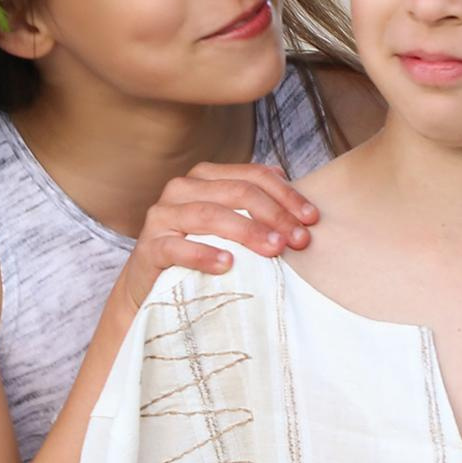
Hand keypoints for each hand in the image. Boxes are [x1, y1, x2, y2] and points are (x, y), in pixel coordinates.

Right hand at [113, 163, 319, 309]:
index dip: (286, 194)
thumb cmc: (197, 251)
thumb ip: (253, 204)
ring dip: (247, 231)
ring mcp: (162, 216)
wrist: (150, 287)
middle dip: (274, 214)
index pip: (253, 176)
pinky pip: (177, 248)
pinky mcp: (149, 247)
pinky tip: (228, 264)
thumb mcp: (228, 224)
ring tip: (274, 249)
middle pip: (236, 192)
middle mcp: (182, 188)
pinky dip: (204, 254)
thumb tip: (287, 179)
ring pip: (209, 214)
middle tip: (300, 239)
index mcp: (205, 177)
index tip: (312, 218)